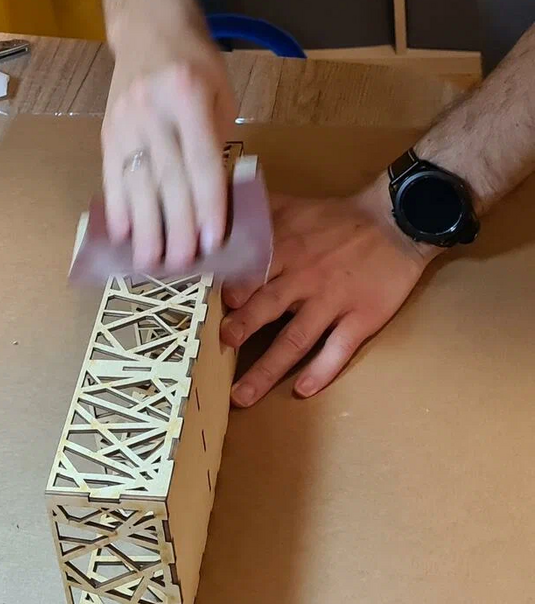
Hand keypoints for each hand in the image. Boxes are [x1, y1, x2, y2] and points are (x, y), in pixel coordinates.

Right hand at [102, 25, 235, 271]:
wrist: (148, 31)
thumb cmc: (195, 67)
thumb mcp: (221, 97)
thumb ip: (217, 145)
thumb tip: (213, 204)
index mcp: (188, 96)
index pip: (200, 162)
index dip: (206, 205)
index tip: (211, 242)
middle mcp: (152, 110)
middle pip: (166, 179)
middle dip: (175, 227)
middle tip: (182, 264)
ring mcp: (124, 122)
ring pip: (136, 184)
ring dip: (144, 229)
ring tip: (150, 263)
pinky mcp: (106, 132)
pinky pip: (110, 177)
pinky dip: (117, 209)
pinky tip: (123, 236)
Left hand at [221, 179, 441, 405]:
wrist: (397, 221)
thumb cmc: (338, 219)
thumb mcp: (293, 207)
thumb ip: (255, 214)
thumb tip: (218, 216)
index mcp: (286, 251)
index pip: (251, 273)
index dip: (230, 291)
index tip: (206, 309)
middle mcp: (306, 279)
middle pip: (268, 307)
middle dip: (242, 328)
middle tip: (221, 347)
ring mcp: (333, 302)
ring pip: (295, 339)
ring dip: (267, 370)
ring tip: (242, 396)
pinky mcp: (361, 318)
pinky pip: (339, 349)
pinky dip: (322, 371)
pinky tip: (303, 391)